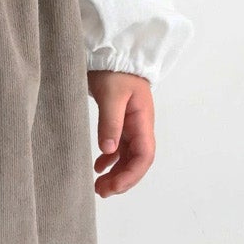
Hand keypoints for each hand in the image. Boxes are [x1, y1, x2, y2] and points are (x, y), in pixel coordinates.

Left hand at [88, 70, 154, 196]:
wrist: (111, 52)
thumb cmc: (114, 70)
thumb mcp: (111, 95)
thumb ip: (110, 122)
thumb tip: (108, 150)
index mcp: (143, 121)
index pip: (144, 156)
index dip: (131, 175)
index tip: (113, 187)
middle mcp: (140, 126)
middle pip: (137, 161)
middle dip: (122, 179)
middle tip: (101, 192)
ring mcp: (131, 125)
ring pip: (128, 157)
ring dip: (116, 173)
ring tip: (99, 186)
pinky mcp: (120, 122)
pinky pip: (119, 147)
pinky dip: (110, 160)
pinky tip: (98, 167)